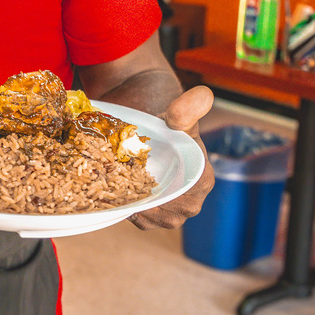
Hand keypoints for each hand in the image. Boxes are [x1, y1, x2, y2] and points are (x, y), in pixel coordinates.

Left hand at [128, 85, 214, 229]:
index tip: (141, 195)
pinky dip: (126, 212)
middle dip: (145, 211)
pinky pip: (140, 218)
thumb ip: (187, 108)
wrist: (151, 124)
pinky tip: (111, 201)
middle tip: (122, 198)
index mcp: (202, 181)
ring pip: (150, 219)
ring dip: (132, 212)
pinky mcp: (153, 208)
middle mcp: (189, 199)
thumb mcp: (176, 115)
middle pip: (166, 216)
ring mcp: (170, 206)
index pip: (184, 202)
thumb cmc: (169, 122)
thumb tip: (203, 95)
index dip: (162, 202)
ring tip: (114, 199)